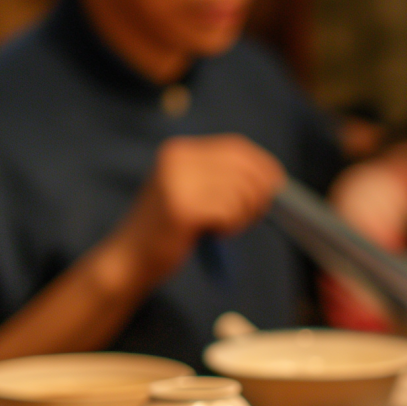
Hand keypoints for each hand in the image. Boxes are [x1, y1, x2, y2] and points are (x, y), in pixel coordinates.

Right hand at [122, 134, 283, 272]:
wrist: (130, 258)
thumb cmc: (167, 230)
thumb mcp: (190, 190)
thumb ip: (220, 177)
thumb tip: (270, 176)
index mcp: (180, 150)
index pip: (237, 147)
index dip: (263, 165)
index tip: (276, 184)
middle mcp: (178, 159)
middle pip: (244, 167)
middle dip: (259, 194)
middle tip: (251, 216)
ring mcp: (178, 181)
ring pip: (241, 192)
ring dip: (243, 215)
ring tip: (224, 227)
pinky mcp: (182, 207)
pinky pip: (230, 211)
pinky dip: (231, 227)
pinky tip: (214, 234)